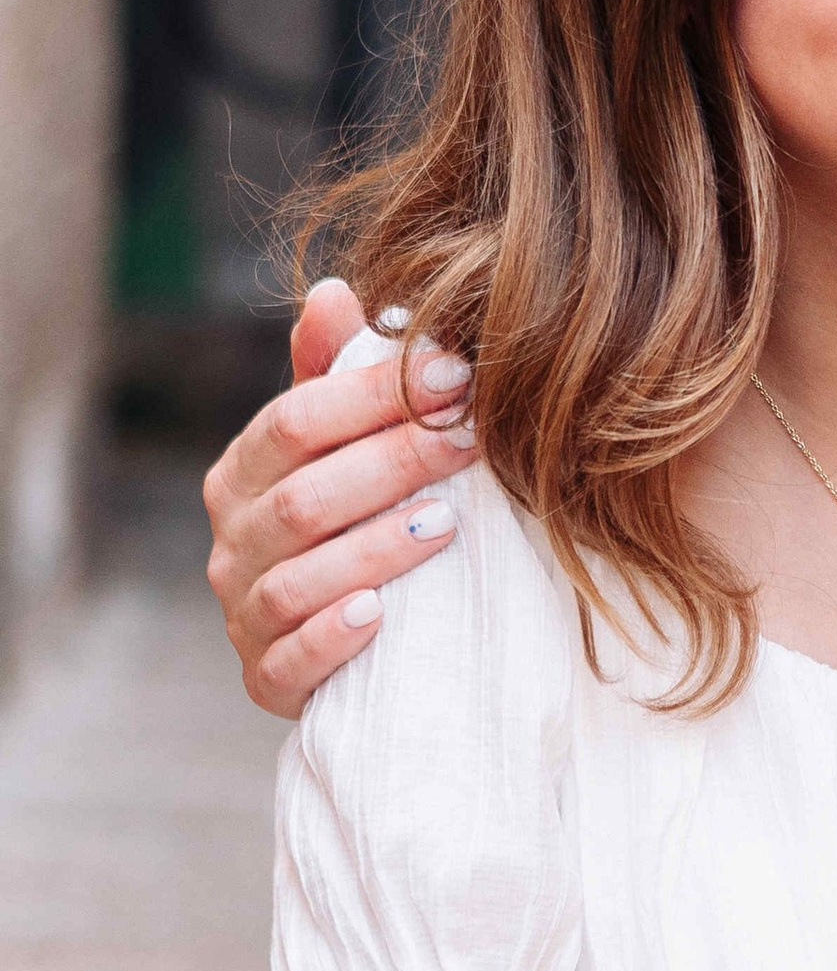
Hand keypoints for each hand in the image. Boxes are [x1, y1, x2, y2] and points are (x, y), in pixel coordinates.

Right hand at [205, 280, 473, 717]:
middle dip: (392, 464)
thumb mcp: (340, 442)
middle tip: (471, 440)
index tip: (456, 373)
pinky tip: (379, 615)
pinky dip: (331, 637)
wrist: (344, 634)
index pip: (295, 422)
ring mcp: (243, 616)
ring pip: (297, 580)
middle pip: (303, 499)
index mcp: (243, 472)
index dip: (373, 395)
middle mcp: (232, 543)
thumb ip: (333, 373)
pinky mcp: (267, 680)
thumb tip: (332, 290)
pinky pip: (289, 661)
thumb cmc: (351, 512)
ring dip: (373, 551)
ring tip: (445, 525)